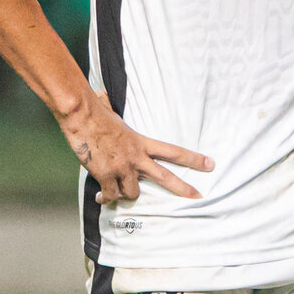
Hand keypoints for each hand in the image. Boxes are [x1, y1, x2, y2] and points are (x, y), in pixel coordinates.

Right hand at [62, 92, 214, 204]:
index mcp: (141, 142)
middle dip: (183, 188)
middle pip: (165, 177)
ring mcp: (122, 167)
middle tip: (198, 197)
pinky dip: (105, 198)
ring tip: (117, 192)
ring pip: (133, 193)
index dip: (193, 159)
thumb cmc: (96, 112)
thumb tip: (101, 94)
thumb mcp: (113, 114)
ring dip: (125, 194)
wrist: (82, 117)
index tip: (210, 165)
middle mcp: (136, 157)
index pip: (173, 151)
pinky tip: (100, 198)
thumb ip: (114, 115)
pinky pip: (111, 196)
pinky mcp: (106, 175)